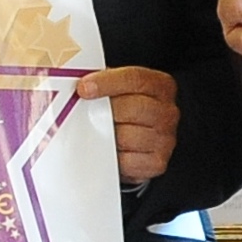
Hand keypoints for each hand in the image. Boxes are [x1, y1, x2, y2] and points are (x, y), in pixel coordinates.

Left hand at [74, 64, 178, 184]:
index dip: (107, 82)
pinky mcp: (157, 162)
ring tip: (96, 133)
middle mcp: (168, 112)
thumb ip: (100, 84)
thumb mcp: (114, 90)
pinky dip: (112, 156)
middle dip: (104, 111)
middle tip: (85, 114)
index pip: (135, 79)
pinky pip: (128, 160)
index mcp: (160, 86)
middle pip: (133, 107)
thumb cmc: (119, 111)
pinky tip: (106, 150)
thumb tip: (74, 84)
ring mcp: (165, 139)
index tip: (83, 88)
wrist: (131, 145)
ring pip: (129, 136)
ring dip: (106, 136)